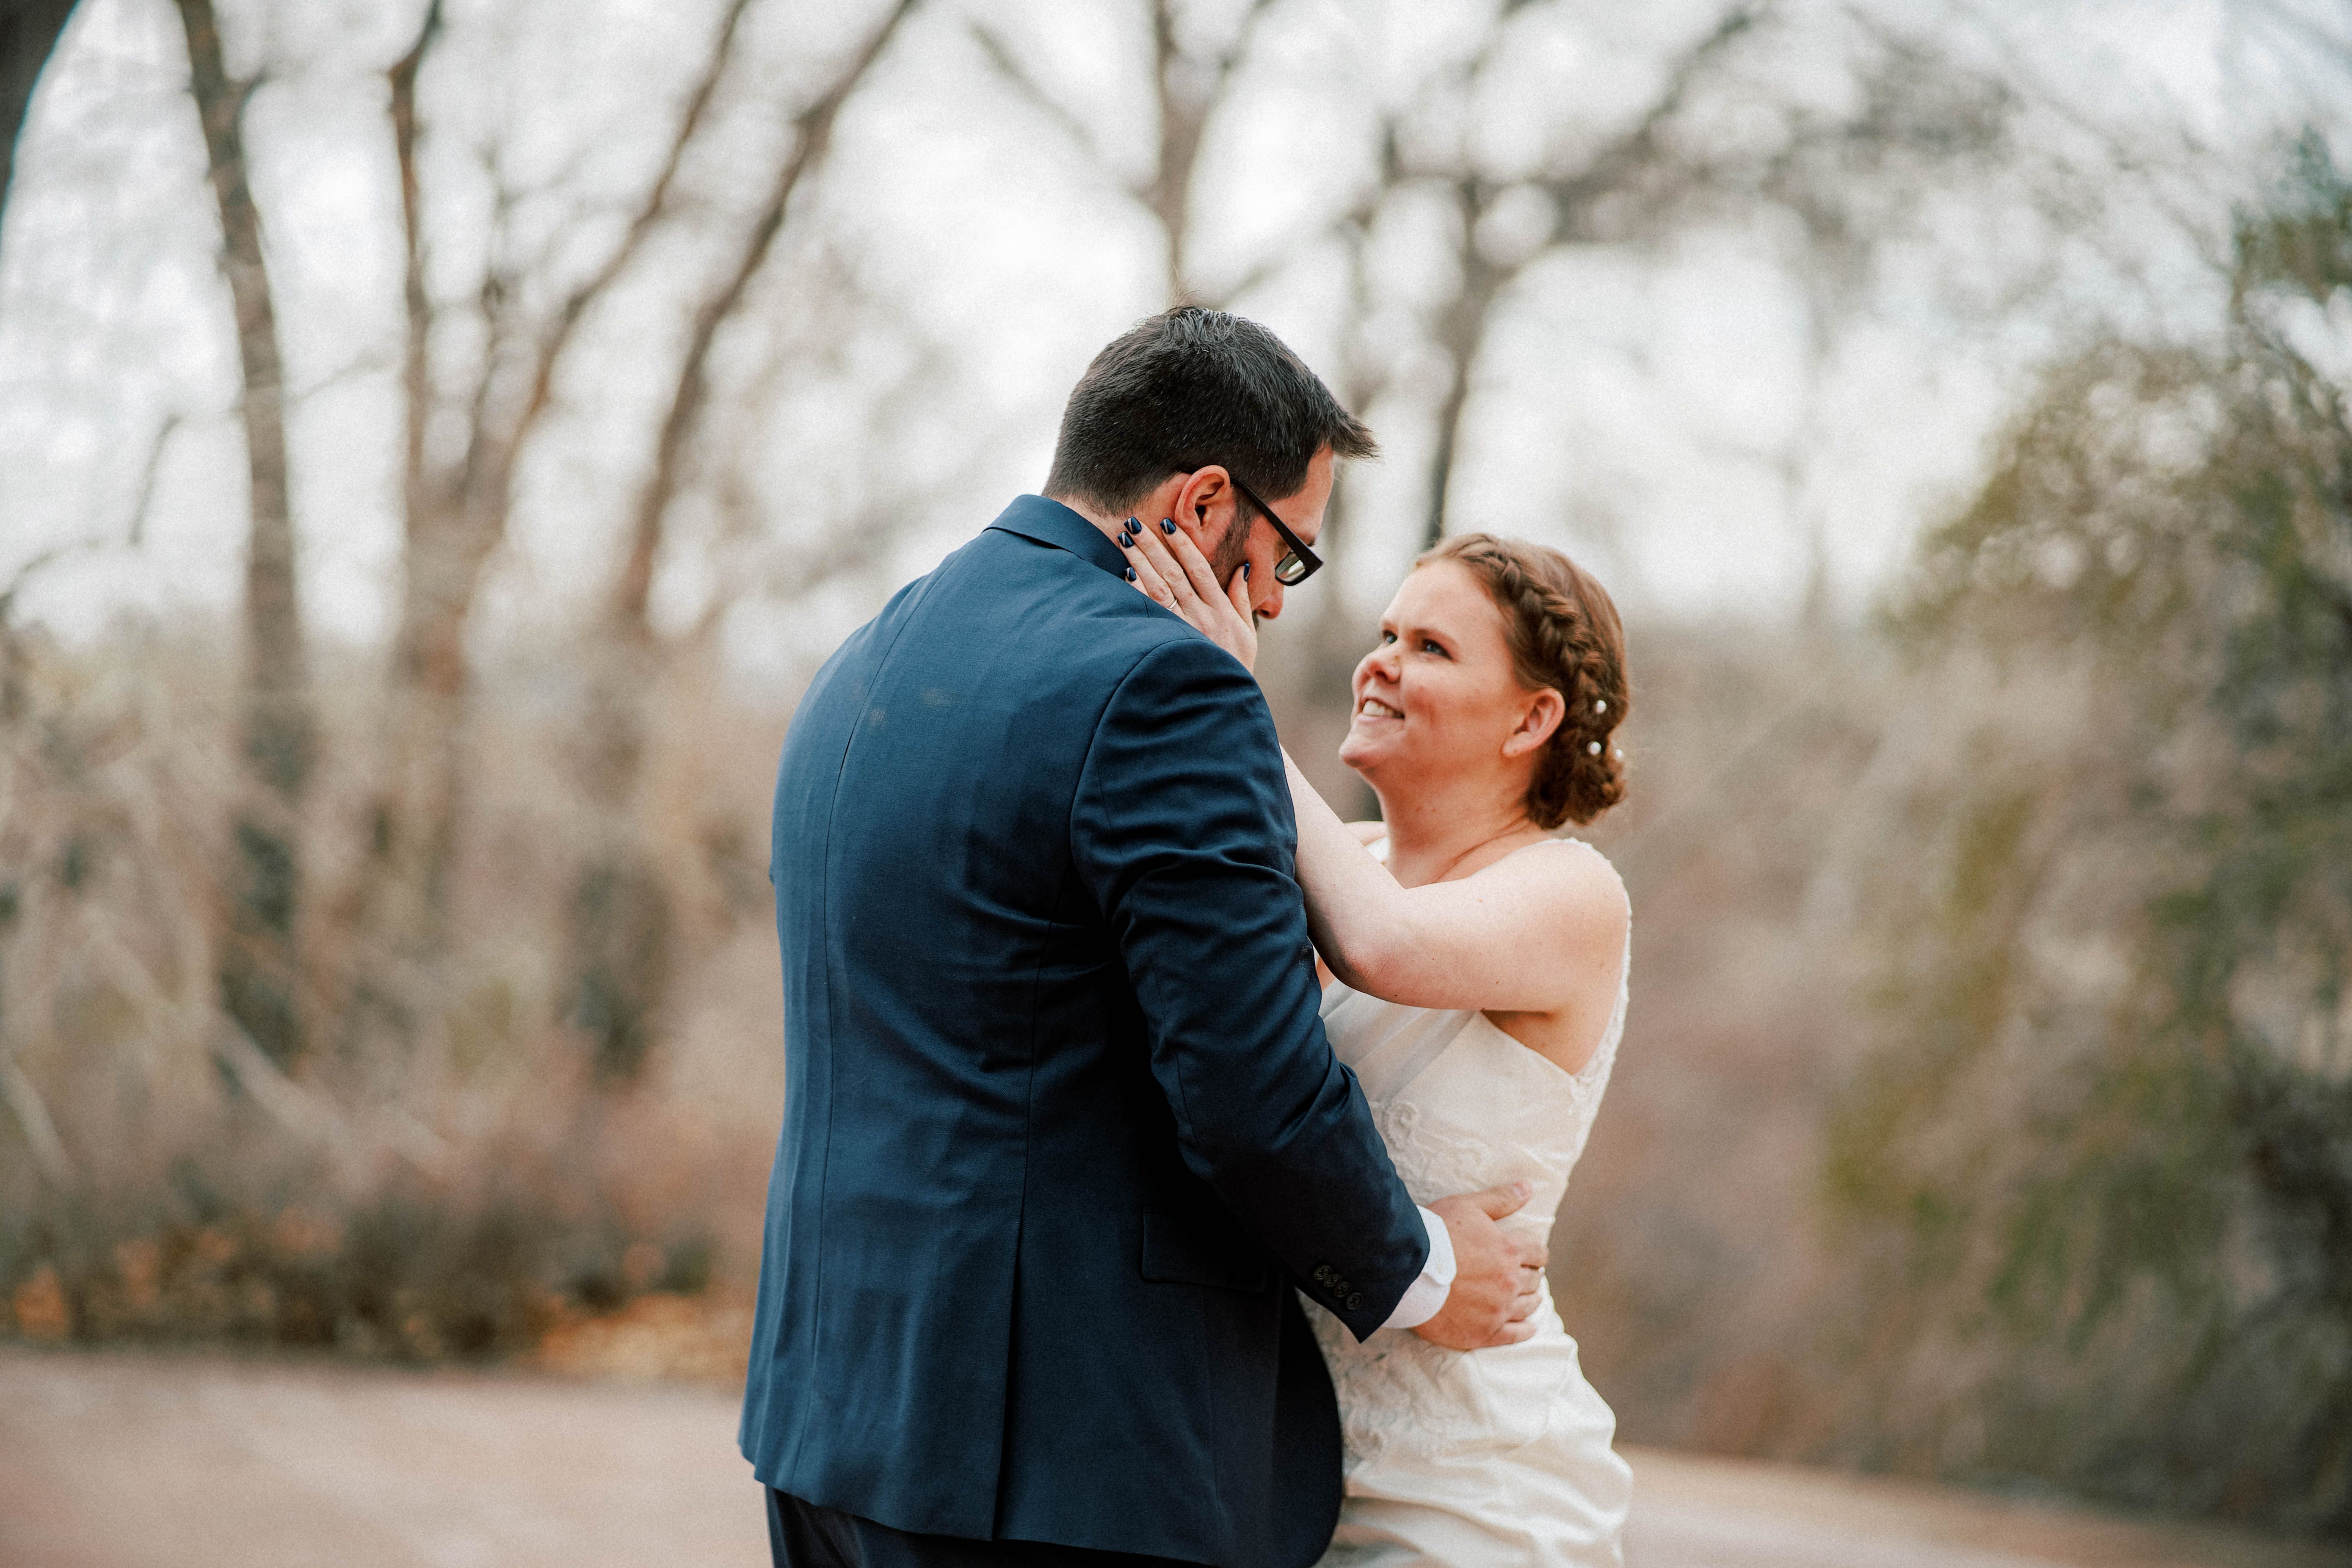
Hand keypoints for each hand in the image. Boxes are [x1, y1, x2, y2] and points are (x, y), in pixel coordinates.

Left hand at [1118, 513, 1257, 672]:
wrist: (1223, 702)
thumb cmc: (1235, 667)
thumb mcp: (1248, 633)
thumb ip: (1242, 600)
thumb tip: (1242, 569)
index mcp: (1221, 610)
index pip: (1200, 568)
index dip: (1183, 544)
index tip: (1167, 525)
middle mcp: (1201, 616)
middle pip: (1173, 572)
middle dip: (1152, 545)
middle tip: (1134, 522)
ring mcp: (1183, 630)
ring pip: (1158, 588)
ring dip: (1139, 562)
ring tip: (1123, 540)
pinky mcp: (1167, 644)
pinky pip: (1148, 613)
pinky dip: (1136, 592)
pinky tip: (1123, 574)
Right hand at [1413, 1181, 1545, 1350]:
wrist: (1406, 1272)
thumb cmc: (1435, 1235)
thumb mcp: (1468, 1207)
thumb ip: (1501, 1199)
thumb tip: (1528, 1187)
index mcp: (1508, 1251)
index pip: (1538, 1253)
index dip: (1537, 1252)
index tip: (1532, 1255)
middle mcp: (1509, 1282)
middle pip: (1533, 1280)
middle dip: (1530, 1274)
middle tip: (1523, 1274)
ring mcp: (1497, 1310)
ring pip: (1527, 1306)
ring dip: (1531, 1299)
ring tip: (1528, 1297)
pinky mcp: (1484, 1332)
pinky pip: (1514, 1335)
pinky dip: (1525, 1330)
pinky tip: (1529, 1326)